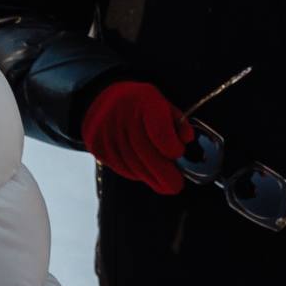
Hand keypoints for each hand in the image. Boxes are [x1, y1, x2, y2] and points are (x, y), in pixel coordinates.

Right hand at [82, 81, 189, 195]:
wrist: (102, 100)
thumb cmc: (140, 103)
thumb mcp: (162, 102)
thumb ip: (177, 121)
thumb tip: (187, 139)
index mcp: (144, 101)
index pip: (159, 131)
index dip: (171, 147)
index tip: (179, 153)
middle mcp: (124, 117)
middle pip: (145, 152)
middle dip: (164, 173)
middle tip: (176, 185)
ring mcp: (108, 133)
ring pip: (132, 163)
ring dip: (151, 178)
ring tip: (164, 185)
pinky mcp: (98, 147)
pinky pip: (120, 166)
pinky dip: (136, 174)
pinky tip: (146, 175)